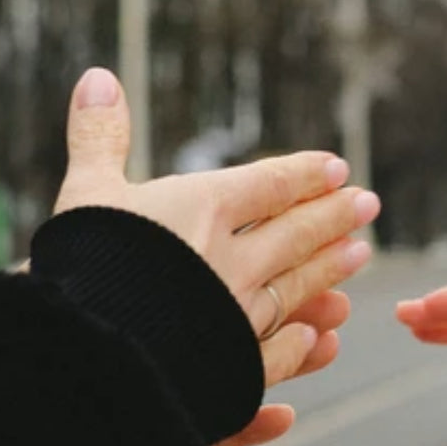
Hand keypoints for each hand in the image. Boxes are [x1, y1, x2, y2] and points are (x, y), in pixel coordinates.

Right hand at [56, 68, 379, 445]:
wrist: (80, 355)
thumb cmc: (78, 266)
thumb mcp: (85, 193)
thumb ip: (100, 137)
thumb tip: (99, 77)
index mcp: (203, 210)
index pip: (269, 185)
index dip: (305, 175)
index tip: (336, 167)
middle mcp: (232, 260)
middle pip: (296, 233)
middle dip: (334, 215)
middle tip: (369, 203)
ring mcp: (237, 316)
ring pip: (298, 286)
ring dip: (331, 268)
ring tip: (361, 252)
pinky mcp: (232, 368)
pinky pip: (277, 354)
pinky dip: (302, 344)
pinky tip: (320, 337)